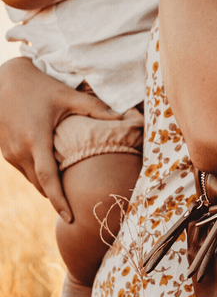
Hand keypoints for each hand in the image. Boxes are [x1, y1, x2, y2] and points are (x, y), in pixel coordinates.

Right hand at [0, 58, 121, 220]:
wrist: (3, 78)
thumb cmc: (40, 86)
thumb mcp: (69, 96)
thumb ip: (97, 109)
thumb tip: (124, 118)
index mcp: (36, 140)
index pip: (49, 179)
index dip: (60, 201)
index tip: (71, 217)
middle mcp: (19, 150)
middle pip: (40, 185)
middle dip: (57, 198)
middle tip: (77, 209)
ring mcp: (8, 151)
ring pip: (30, 179)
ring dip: (47, 187)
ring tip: (66, 194)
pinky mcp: (3, 149)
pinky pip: (22, 170)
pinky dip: (37, 176)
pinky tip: (51, 175)